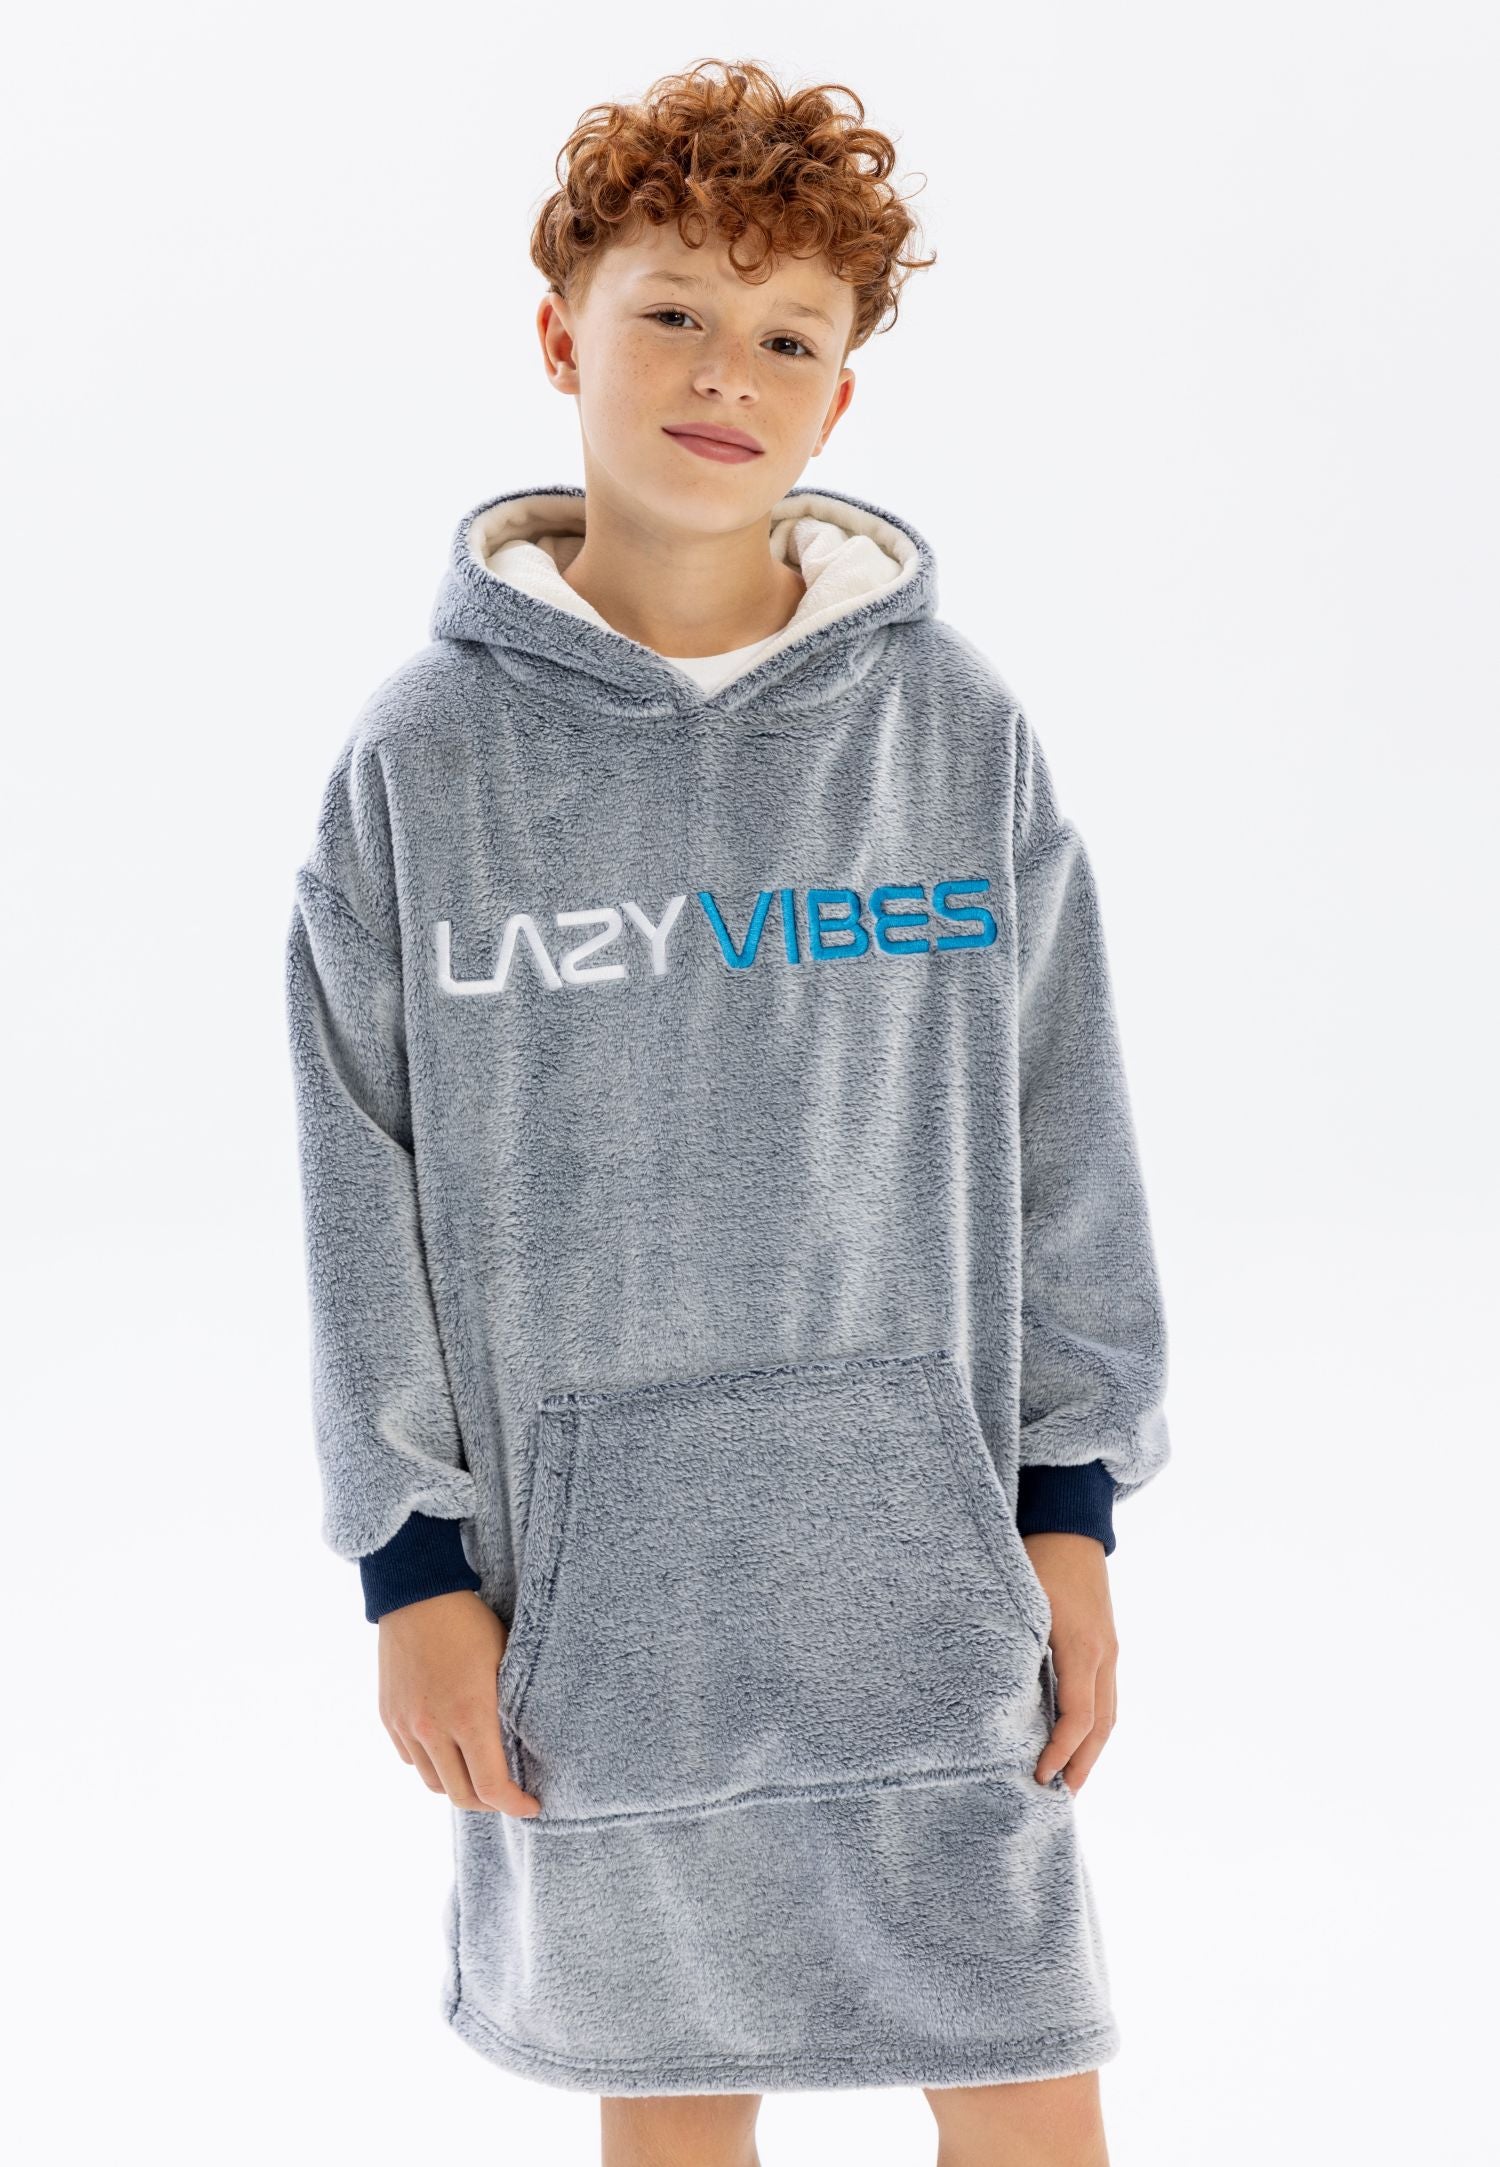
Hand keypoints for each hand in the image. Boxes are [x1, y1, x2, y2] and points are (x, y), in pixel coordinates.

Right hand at [376, 1590, 541, 1815]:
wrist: (417, 1594)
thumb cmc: (470, 1623)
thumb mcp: (505, 1662)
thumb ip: (510, 1710)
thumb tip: (525, 1747)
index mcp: (469, 1715)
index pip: (491, 1786)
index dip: (514, 1805)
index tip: (531, 1806)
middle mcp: (433, 1728)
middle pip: (461, 1795)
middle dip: (489, 1803)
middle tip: (508, 1795)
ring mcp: (406, 1724)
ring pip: (433, 1782)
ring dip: (458, 1786)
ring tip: (478, 1773)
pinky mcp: (388, 1716)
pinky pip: (411, 1759)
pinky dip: (432, 1764)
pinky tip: (448, 1749)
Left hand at [1024, 1531, 1118, 1794]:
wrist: (1069, 1523)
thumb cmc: (1037, 1558)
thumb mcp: (1022, 1603)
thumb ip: (1015, 1650)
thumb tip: (998, 1698)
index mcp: (1083, 1647)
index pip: (1078, 1717)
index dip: (1061, 1752)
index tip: (1039, 1775)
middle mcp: (1103, 1653)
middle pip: (1101, 1725)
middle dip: (1083, 1763)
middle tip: (1061, 1796)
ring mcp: (1109, 1648)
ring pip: (1109, 1712)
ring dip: (1093, 1749)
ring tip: (1072, 1777)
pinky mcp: (1106, 1641)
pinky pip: (1106, 1693)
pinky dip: (1095, 1723)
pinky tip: (1079, 1736)